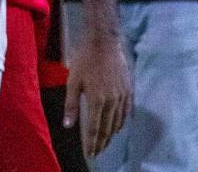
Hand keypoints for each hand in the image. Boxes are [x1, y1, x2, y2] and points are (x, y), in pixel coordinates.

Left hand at [64, 30, 132, 158]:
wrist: (105, 43)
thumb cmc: (85, 60)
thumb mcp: (73, 81)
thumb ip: (71, 105)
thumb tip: (68, 126)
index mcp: (97, 101)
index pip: (94, 129)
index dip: (91, 143)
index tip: (89, 154)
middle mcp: (112, 102)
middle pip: (107, 129)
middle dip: (101, 143)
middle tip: (96, 152)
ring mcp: (122, 98)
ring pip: (117, 123)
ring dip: (110, 135)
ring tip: (104, 143)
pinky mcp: (129, 92)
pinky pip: (126, 113)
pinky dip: (121, 123)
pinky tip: (116, 127)